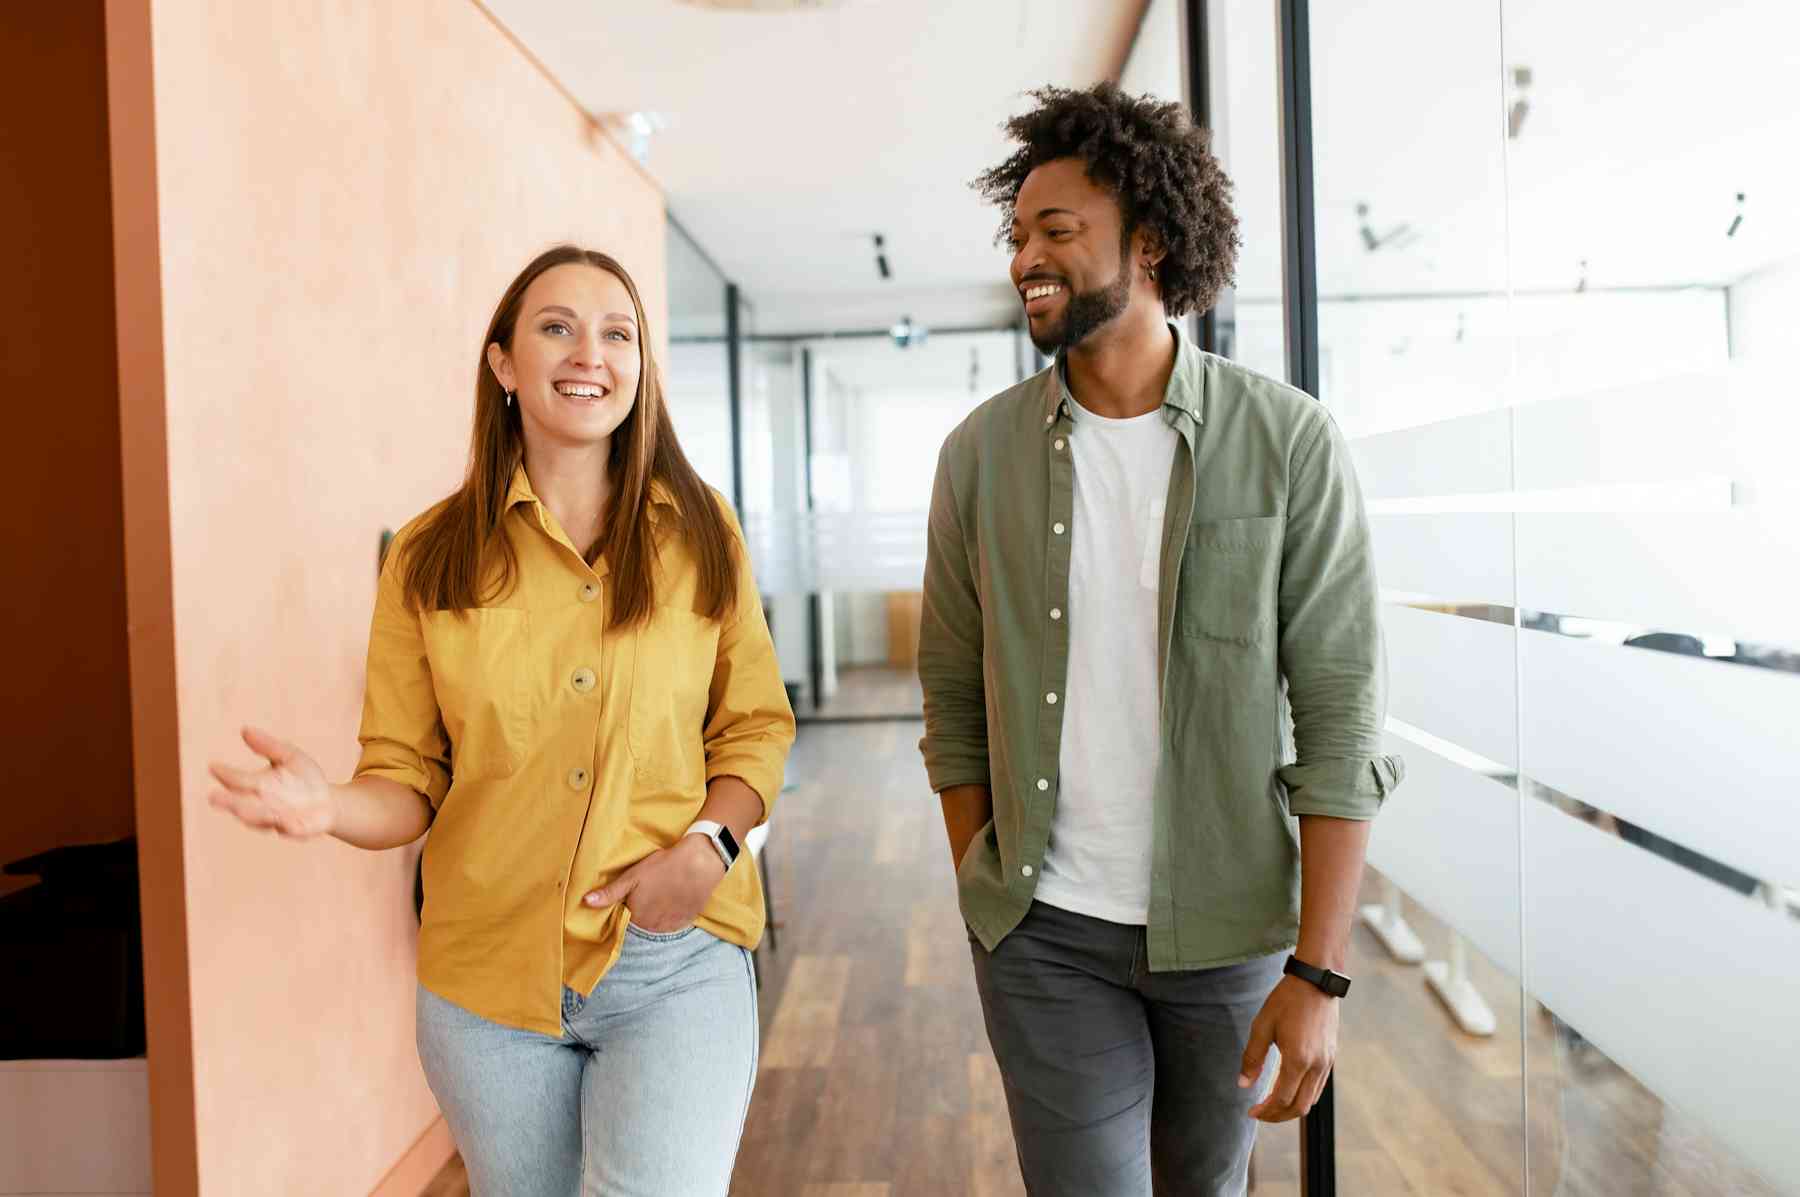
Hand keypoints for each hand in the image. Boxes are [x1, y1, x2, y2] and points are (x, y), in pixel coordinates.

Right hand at [207, 726, 334, 839]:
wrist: (329, 801)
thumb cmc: (304, 777)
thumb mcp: (289, 756)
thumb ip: (268, 746)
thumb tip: (245, 729)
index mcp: (257, 785)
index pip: (237, 780)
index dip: (225, 774)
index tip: (213, 766)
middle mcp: (262, 804)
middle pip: (241, 805)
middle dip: (228, 802)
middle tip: (213, 798)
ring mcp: (278, 819)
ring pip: (260, 819)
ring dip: (254, 814)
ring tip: (243, 808)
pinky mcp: (296, 829)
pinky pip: (289, 829)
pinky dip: (287, 827)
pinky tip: (286, 822)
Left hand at [583, 835, 725, 932]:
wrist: (699, 863)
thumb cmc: (663, 867)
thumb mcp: (632, 876)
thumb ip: (610, 893)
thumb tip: (586, 902)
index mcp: (637, 917)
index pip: (626, 919)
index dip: (629, 906)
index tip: (634, 895)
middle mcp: (653, 927)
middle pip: (643, 923)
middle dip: (643, 912)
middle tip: (650, 892)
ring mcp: (672, 925)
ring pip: (658, 924)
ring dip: (657, 915)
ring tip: (662, 895)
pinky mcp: (687, 920)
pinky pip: (674, 923)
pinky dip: (672, 914)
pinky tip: (674, 899)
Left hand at [1239, 975, 1338, 1121]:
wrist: (1316, 981)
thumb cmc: (1286, 1000)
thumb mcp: (1262, 1026)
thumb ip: (1252, 1057)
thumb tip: (1243, 1084)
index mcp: (1298, 1059)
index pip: (1282, 1099)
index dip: (1266, 1111)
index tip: (1251, 1112)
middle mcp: (1317, 1065)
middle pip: (1300, 1107)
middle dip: (1278, 1116)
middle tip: (1260, 1113)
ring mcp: (1327, 1062)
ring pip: (1312, 1100)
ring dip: (1292, 1108)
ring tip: (1272, 1105)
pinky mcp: (1331, 1057)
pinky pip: (1318, 1087)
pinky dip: (1303, 1095)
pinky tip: (1289, 1089)